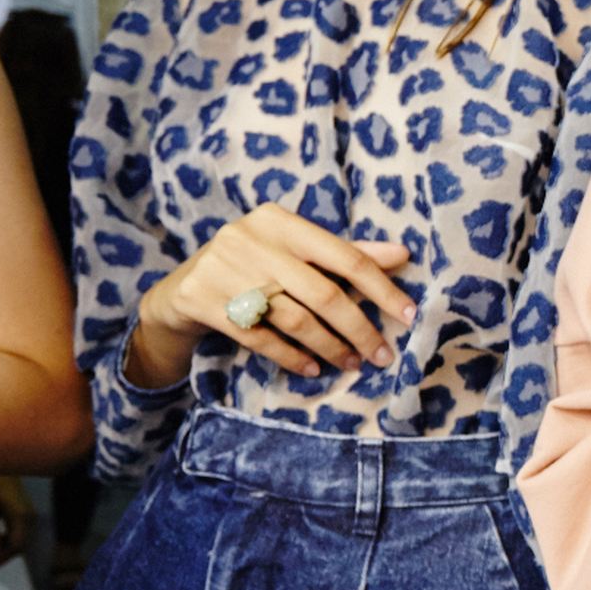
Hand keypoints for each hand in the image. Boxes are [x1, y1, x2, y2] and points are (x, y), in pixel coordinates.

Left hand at [0, 474, 35, 563]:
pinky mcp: (21, 509)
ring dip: (2, 547)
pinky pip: (16, 531)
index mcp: (22, 517)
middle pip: (19, 545)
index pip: (16, 547)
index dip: (0, 558)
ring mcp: (27, 513)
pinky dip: (4, 538)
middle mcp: (29, 517)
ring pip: (18, 538)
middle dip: (1, 555)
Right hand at [126, 204, 415, 386]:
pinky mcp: (205, 301)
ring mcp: (225, 270)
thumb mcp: (293, 251)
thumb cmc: (252, 267)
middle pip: (324, 293)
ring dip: (330, 347)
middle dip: (360, 329)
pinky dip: (291, 357)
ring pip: (294, 319)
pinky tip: (312, 369)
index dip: (382, 288)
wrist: (181, 289)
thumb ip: (345, 253)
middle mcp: (252, 240)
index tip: (409, 315)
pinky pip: (261, 337)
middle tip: (383, 355)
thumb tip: (402, 254)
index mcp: (280, 220)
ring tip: (352, 364)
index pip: (346, 257)